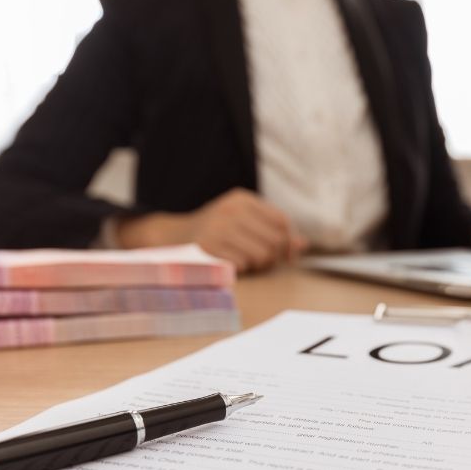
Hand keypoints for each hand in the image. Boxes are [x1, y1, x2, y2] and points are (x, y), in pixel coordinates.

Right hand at [117, 188, 307, 272]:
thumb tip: (302, 245)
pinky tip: (226, 263)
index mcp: (242, 199)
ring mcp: (219, 228)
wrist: (169, 237)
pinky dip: (239, 270)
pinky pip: (243, 266)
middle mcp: (232, 210)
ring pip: (262, 255)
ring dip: (256, 265)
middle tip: (256, 260)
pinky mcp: (209, 247)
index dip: (286, 242)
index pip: (282, 222)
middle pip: (276, 241)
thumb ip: (273, 232)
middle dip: (271, 257)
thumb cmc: (213, 232)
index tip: (279, 254)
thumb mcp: (242, 223)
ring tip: (241, 261)